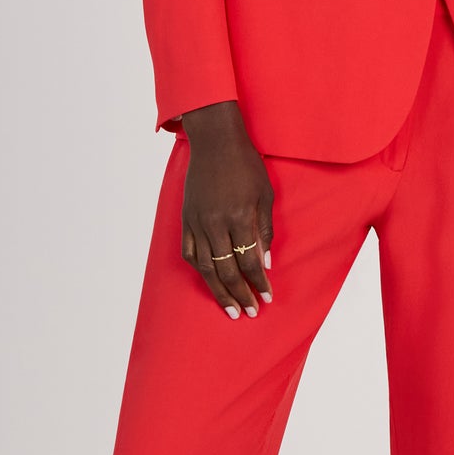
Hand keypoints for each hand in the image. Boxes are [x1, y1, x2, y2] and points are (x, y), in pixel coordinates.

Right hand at [178, 102, 273, 319]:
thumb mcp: (265, 195)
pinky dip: (199, 270)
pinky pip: (189, 252)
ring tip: (230, 308)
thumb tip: (265, 263)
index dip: (259, 282)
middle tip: (250, 312)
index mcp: (239, 217)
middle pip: (226, 270)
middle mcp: (215, 224)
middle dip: (240, 294)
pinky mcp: (186, 218)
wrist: (215, 141)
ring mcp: (197, 222)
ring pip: (206, 267)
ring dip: (219, 291)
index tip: (267, 297)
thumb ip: (264, 230)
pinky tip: (209, 281)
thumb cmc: (246, 165)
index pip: (249, 261)